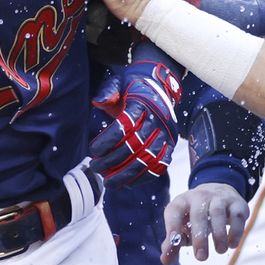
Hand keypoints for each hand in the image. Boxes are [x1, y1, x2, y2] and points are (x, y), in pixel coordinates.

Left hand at [90, 61, 181, 185]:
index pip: (126, 126)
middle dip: (113, 160)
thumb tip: (98, 102)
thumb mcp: (118, 82)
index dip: (108, 141)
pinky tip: (128, 182)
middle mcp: (158, 120)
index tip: (93, 151)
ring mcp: (166, 134)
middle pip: (135, 145)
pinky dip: (144, 177)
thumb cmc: (134, 86)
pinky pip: (160, 165)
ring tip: (109, 182)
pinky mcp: (170, 145)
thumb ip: (108, 92)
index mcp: (143, 104)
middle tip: (96, 168)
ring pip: (147, 159)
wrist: (160, 85)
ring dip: (127, 174)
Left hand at [162, 183, 249, 264]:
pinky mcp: (236, 203)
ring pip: (217, 213)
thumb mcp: (183, 226)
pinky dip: (236, 231)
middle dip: (200, 237)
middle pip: (198, 214)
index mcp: (182, 202)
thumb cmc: (197, 216)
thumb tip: (165, 260)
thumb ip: (174, 243)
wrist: (220, 191)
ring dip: (219, 234)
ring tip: (220, 251)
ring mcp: (219, 198)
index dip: (172, 227)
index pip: (174, 212)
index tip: (174, 243)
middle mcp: (199, 196)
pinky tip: (232, 245)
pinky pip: (236, 215)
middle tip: (201, 257)